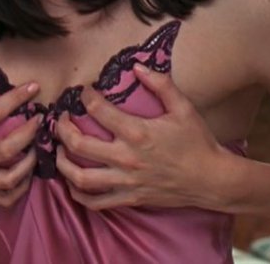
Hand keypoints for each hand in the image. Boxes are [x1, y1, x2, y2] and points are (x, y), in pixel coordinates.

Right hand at [0, 58, 43, 206]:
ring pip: (10, 177)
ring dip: (30, 162)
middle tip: (40, 119)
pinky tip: (29, 171)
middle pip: (7, 148)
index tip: (34, 87)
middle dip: (29, 132)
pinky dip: (21, 187)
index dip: (16, 98)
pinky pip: (5, 197)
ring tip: (39, 146)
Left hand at [54, 65, 226, 209]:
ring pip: (80, 177)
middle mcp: (126, 158)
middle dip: (63, 128)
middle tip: (62, 119)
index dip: (85, 97)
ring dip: (62, 163)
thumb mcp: (184, 108)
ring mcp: (125, 182)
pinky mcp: (129, 199)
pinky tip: (72, 183)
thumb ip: (161, 84)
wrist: (211, 180)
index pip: (98, 110)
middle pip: (79, 144)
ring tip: (58, 150)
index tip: (83, 91)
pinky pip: (95, 202)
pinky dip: (78, 194)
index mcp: (137, 133)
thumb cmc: (198, 142)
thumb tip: (136, 66)